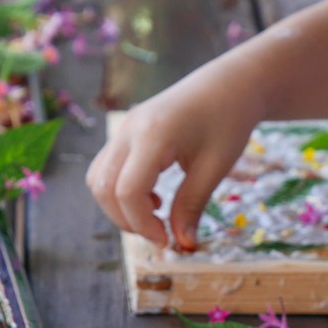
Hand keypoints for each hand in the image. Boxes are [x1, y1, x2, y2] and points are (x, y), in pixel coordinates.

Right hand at [87, 61, 265, 250]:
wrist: (229, 83)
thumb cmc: (229, 120)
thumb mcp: (215, 167)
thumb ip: (192, 205)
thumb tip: (180, 244)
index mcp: (153, 134)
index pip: (127, 191)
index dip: (142, 224)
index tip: (167, 240)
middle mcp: (129, 129)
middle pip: (103, 188)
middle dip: (127, 220)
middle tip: (161, 234)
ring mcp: (123, 129)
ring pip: (98, 179)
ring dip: (119, 207)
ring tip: (156, 215)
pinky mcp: (125, 133)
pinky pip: (106, 168)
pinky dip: (119, 191)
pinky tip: (152, 197)